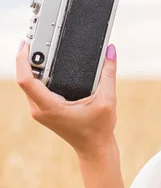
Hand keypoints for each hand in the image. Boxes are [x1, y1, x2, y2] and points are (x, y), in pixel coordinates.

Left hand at [16, 41, 117, 159]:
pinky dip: (37, 75)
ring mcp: (40, 110)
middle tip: (36, 39)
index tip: (26, 44)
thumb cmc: (99, 128)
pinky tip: (46, 64)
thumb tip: (110, 50)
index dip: (22, 60)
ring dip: (31, 66)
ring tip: (40, 48)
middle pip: (24, 78)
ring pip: (28, 83)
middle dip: (28, 58)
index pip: (25, 80)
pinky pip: (34, 89)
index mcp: (50, 106)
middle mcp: (40, 109)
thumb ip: (109, 73)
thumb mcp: (107, 99)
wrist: (94, 149)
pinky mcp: (44, 110)